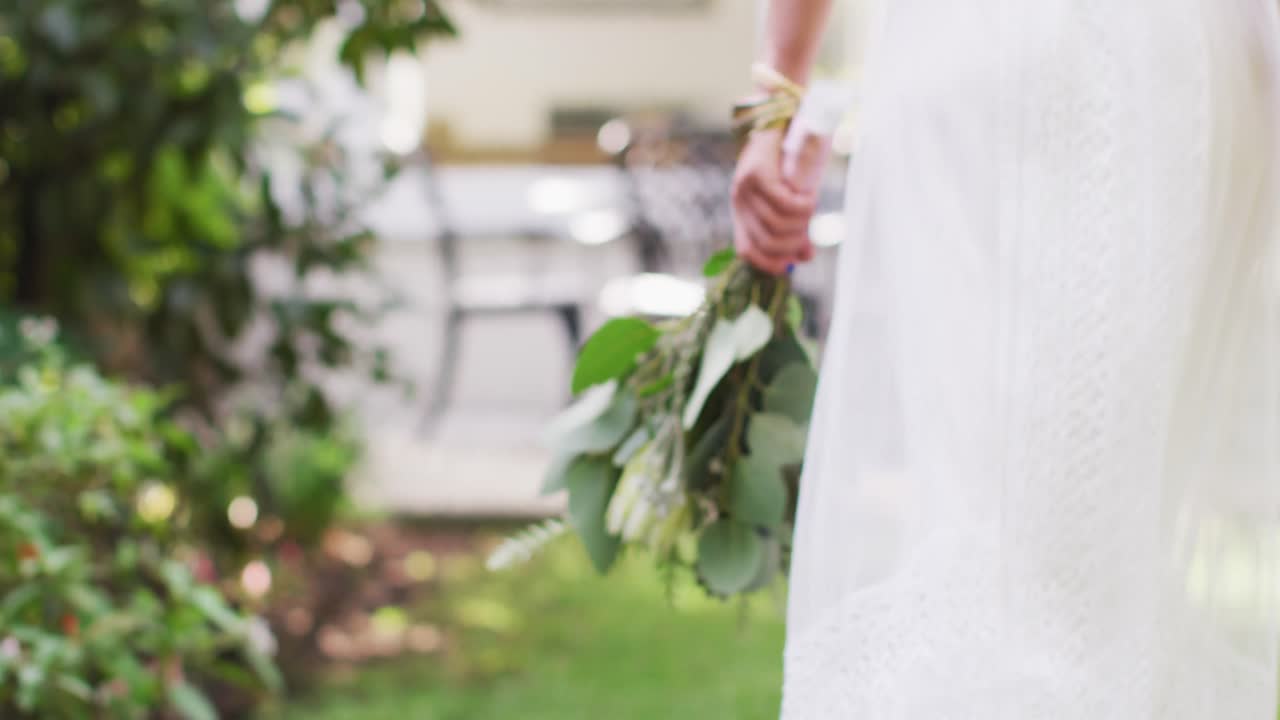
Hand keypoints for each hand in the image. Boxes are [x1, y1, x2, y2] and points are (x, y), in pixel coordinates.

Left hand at [730, 128, 816, 274]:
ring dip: (802, 222)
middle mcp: (739, 202)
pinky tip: (809, 199)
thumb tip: (805, 256)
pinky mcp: (756, 174)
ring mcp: (745, 188)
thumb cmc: (791, 162)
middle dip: (794, 242)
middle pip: (768, 242)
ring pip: (777, 224)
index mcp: (743, 212)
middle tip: (809, 227)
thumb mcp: (792, 199)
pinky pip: (783, 203)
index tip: (791, 264)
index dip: (769, 264)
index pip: (747, 251)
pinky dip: (802, 207)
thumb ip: (796, 227)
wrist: (786, 120)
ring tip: (811, 207)